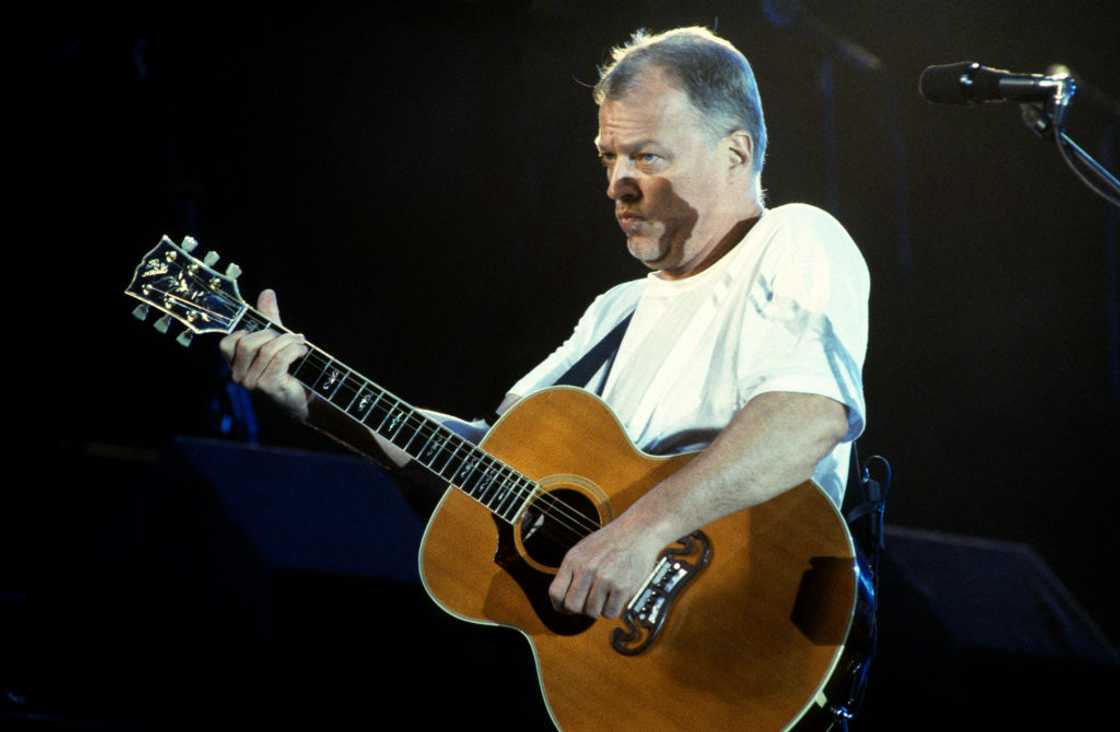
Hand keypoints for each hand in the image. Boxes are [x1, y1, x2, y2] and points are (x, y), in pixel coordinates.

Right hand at [219, 289, 311, 419]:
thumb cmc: (289, 370)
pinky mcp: (269, 386)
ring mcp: (252, 384)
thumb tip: (267, 293)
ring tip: (301, 344)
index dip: (246, 333)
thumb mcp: (276, 341)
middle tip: (289, 338)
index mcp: (235, 366)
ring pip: (267, 349)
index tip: (268, 333)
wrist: (305, 400)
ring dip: (289, 341)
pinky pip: (280, 358)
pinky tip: (303, 351)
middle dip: (272, 335)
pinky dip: (295, 350)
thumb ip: (268, 319)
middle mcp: (238, 376)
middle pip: (248, 343)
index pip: (227, 344)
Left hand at [548, 515, 667, 618]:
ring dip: (599, 608)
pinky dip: (613, 609)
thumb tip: (562, 598)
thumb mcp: (583, 549)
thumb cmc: (611, 540)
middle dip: (580, 609)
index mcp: (574, 559)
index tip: (566, 608)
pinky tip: (615, 597)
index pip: (555, 593)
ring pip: (592, 612)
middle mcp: (587, 569)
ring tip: (606, 595)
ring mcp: (605, 578)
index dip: (559, 605)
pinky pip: (610, 613)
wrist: (638, 531)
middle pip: (573, 606)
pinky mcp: (622, 587)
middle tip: (588, 603)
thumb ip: (571, 572)